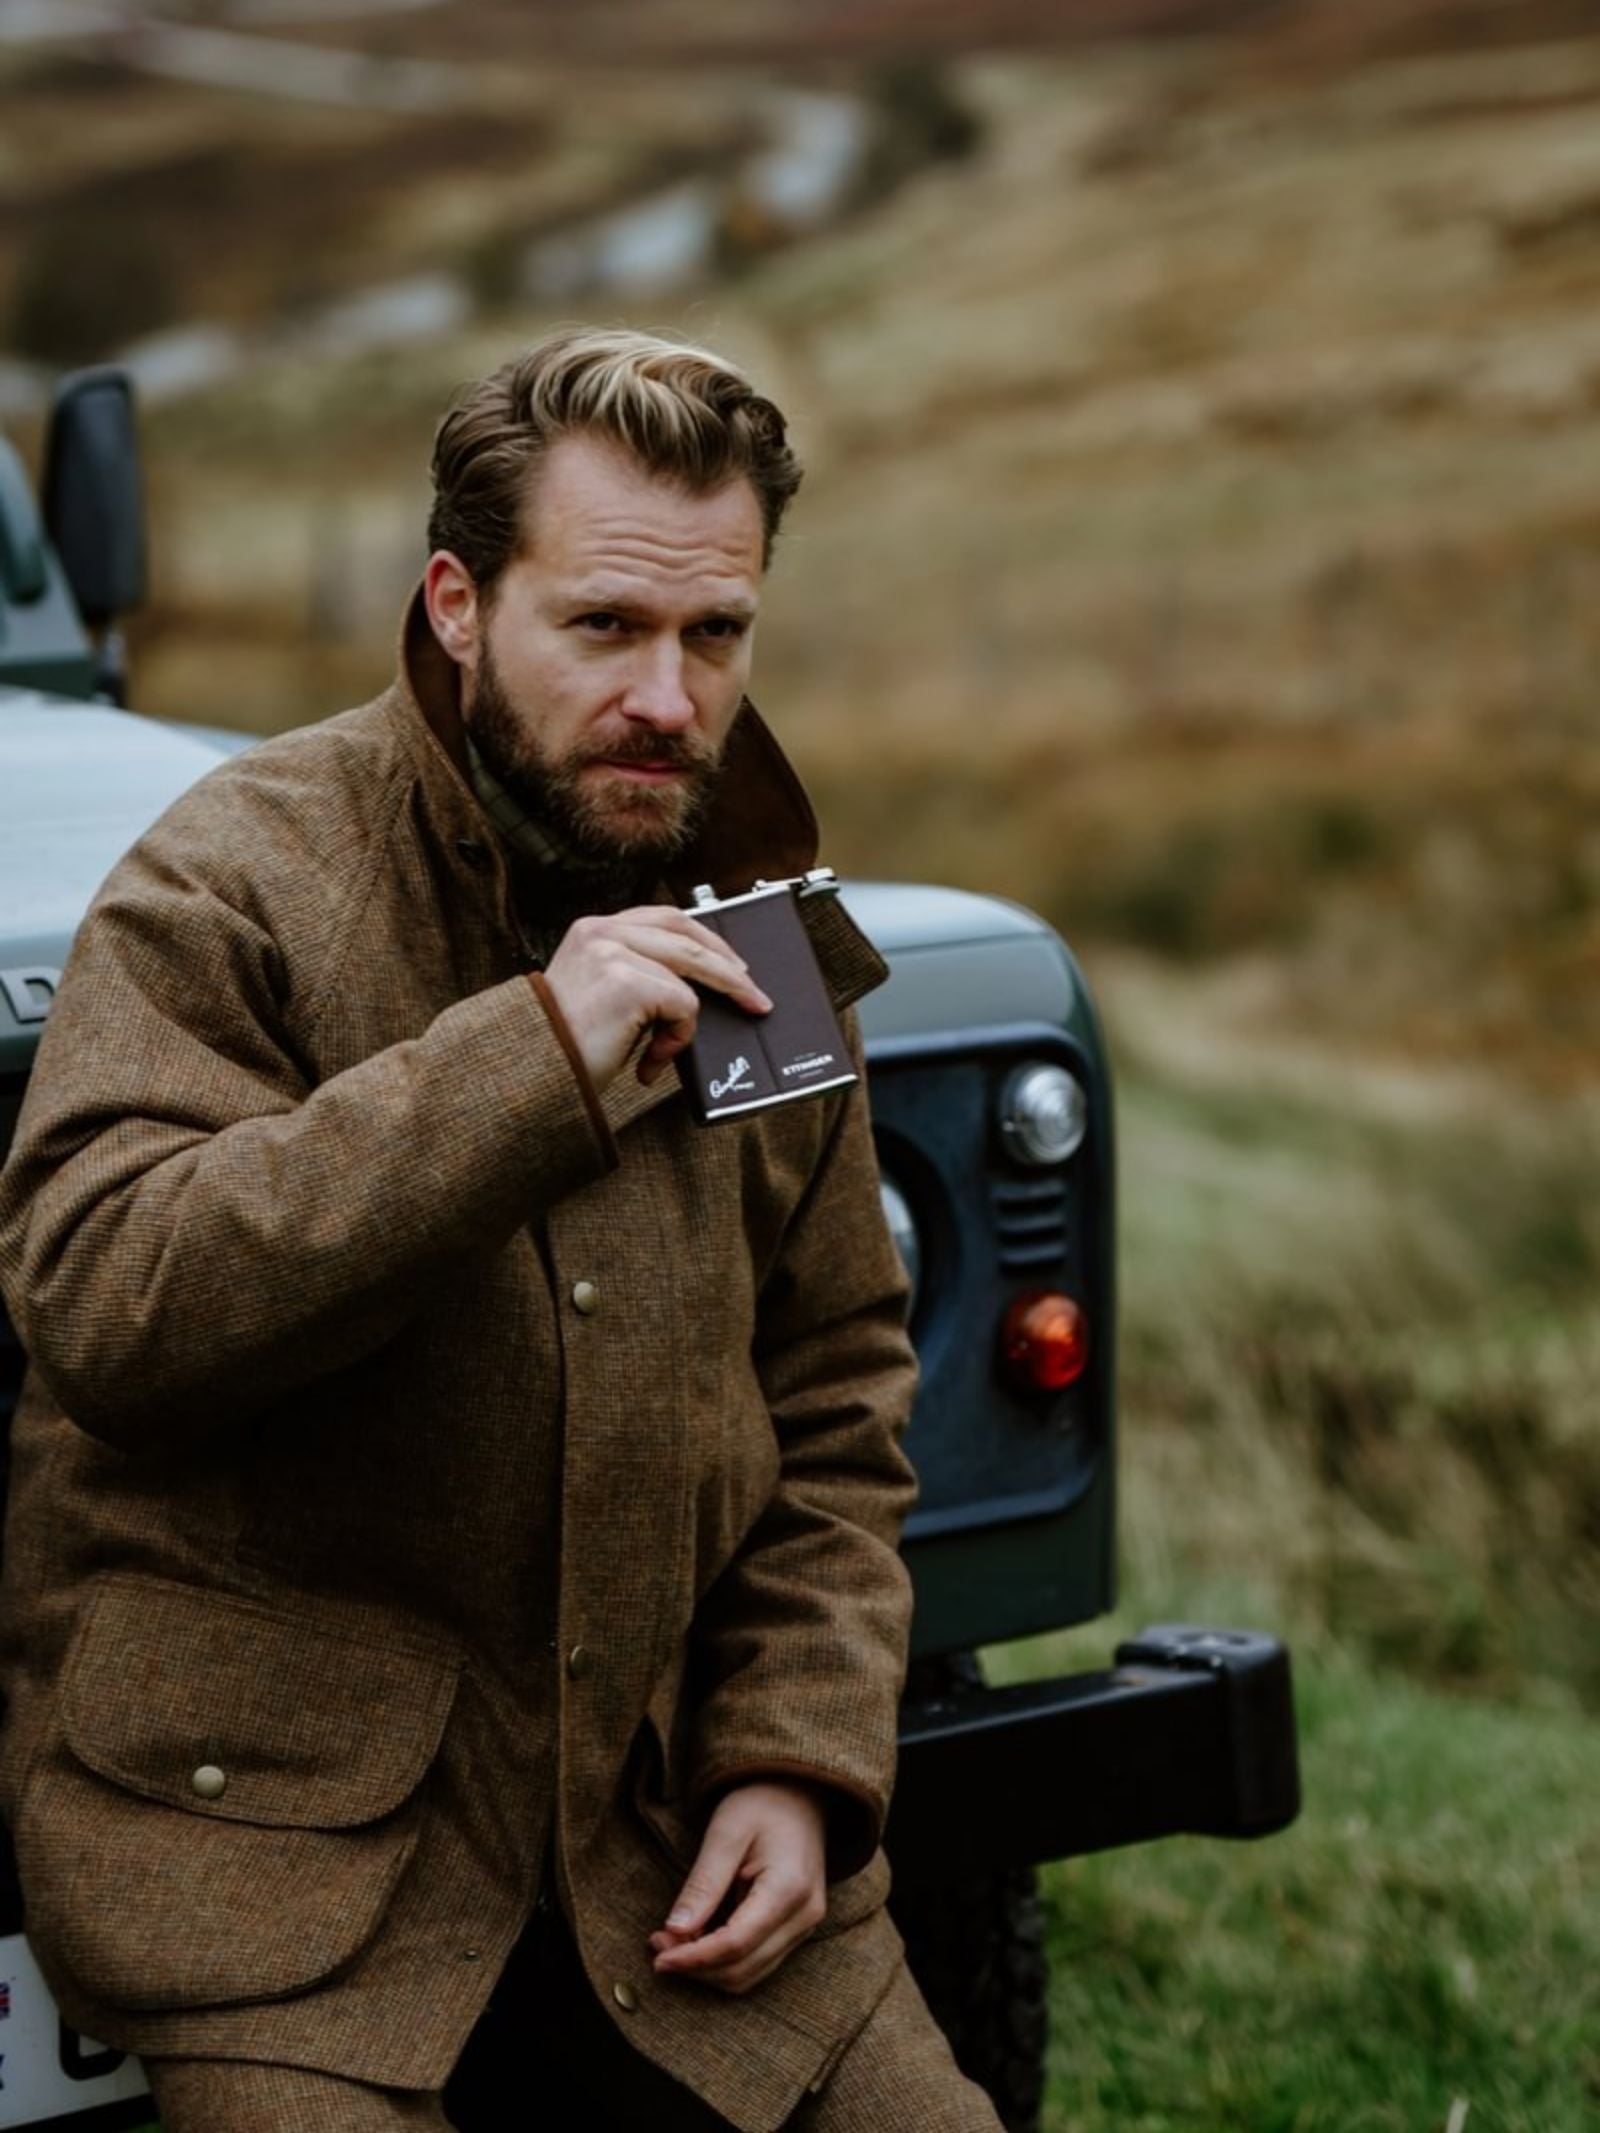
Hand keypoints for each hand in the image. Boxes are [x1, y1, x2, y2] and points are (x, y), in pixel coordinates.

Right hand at [542, 907, 769, 1093]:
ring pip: (689, 975)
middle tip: (755, 997)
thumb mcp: (604, 998)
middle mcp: (600, 932)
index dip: (706, 940)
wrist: (535, 1078)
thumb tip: (696, 989)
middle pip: (688, 936)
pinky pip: (682, 1006)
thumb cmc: (567, 1049)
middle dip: (729, 969)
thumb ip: (640, 978)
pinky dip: (675, 1040)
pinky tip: (647, 1062)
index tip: (732, 964)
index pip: (665, 918)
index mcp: (592, 930)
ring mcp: (612, 952)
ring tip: (661, 1055)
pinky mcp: (626, 981)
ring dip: (686, 1024)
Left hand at [648, 1780, 827, 1994]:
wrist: (798, 1792)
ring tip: (672, 1943)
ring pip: (751, 1973)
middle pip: (743, 1969)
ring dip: (708, 1968)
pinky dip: (724, 1960)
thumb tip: (674, 1932)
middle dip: (696, 1966)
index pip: (736, 1944)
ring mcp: (805, 1925)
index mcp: (789, 1888)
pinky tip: (698, 1939)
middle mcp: (804, 1915)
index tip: (658, 1957)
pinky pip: (758, 1960)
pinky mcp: (797, 1928)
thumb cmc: (760, 1804)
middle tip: (658, 1946)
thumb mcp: (725, 1834)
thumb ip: (703, 1885)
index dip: (693, 1958)